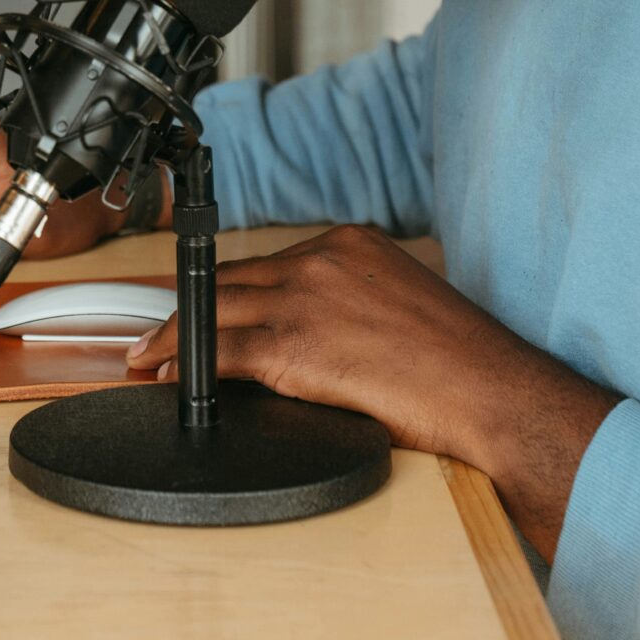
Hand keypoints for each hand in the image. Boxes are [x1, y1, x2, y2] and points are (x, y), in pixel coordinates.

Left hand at [124, 225, 620, 557]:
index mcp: (350, 245)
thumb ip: (348, 307)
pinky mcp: (292, 342)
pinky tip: (172, 380)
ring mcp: (303, 296)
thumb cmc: (462, 368)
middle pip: (230, 281)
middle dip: (189, 311)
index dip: (226, 293)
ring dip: (173, 338)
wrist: (490, 395)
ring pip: (213, 310)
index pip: (266, 264)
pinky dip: (187, 365)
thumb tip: (306, 339)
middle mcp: (322, 258)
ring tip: (149, 360)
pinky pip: (219, 350)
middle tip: (157, 339)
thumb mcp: (400, 309)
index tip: (203, 313)